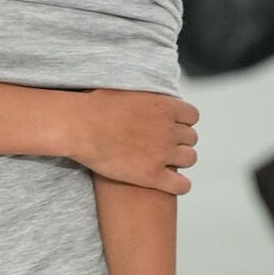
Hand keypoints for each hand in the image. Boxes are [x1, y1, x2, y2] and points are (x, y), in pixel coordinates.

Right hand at [69, 90, 198, 192]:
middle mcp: (169, 130)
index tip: (172, 127)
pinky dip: (179, 185)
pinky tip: (171, 184)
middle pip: (191, 138)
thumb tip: (144, 89)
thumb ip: (144, 93)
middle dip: (180, 142)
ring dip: (181, 161)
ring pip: (190, 159)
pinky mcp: (153, 176)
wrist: (81, 127)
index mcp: (166, 107)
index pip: (192, 116)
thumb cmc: (95, 105)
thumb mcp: (127, 88)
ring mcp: (163, 154)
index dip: (182, 122)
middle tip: (165, 146)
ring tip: (168, 164)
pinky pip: (181, 185)